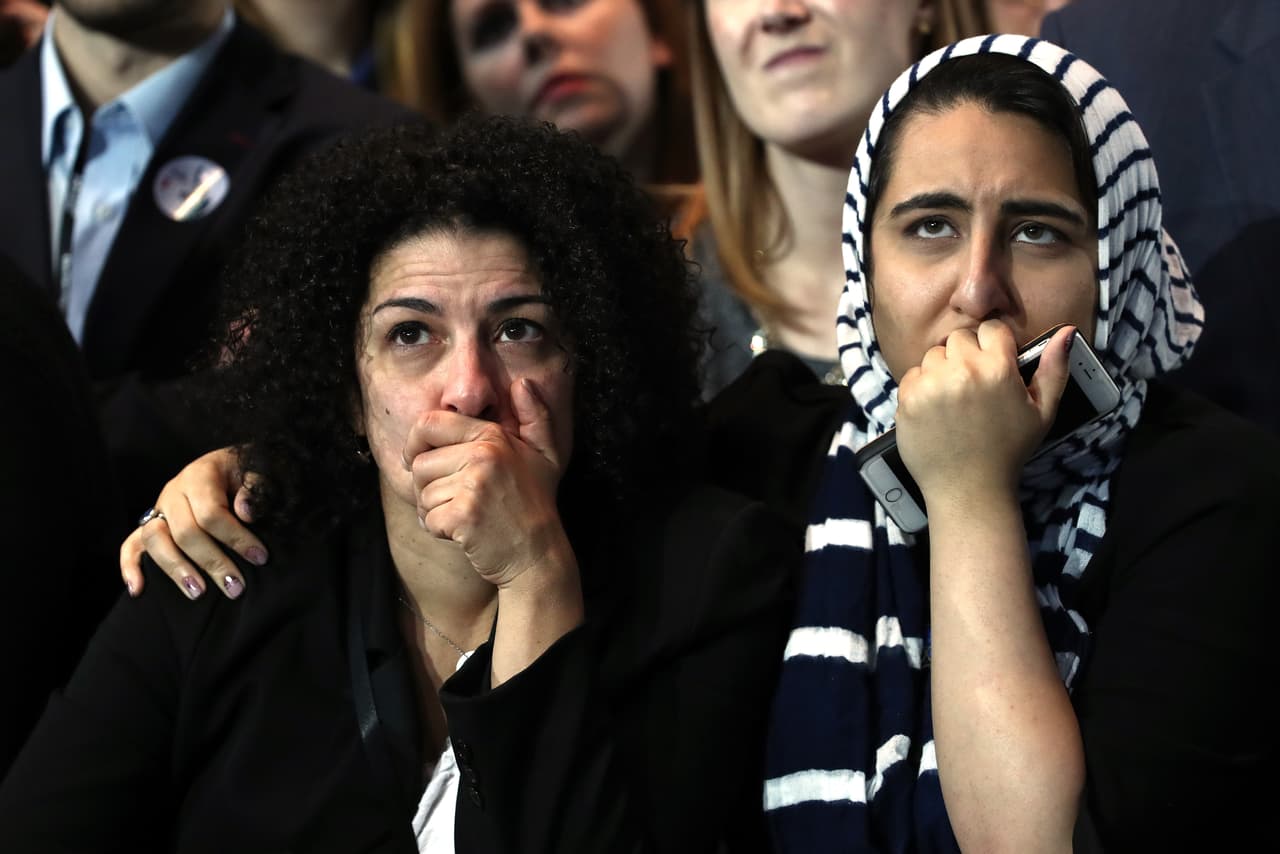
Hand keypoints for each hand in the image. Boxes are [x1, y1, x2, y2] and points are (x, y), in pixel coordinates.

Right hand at [120, 447, 266, 599]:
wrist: (228, 465)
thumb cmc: (243, 473)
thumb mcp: (256, 471)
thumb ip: (255, 488)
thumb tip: (244, 513)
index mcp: (200, 475)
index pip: (211, 512)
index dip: (236, 537)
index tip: (259, 557)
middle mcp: (173, 492)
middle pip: (184, 532)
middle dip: (212, 562)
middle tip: (235, 587)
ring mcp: (158, 509)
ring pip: (155, 541)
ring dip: (176, 569)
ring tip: (198, 593)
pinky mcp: (150, 524)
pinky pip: (130, 544)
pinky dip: (130, 567)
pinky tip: (138, 590)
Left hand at [403, 378, 574, 588]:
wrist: (538, 554)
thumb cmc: (536, 503)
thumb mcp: (546, 454)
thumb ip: (536, 416)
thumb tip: (523, 384)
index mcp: (493, 436)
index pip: (429, 423)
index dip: (416, 443)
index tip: (421, 461)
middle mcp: (484, 454)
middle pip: (420, 463)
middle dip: (427, 485)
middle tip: (453, 498)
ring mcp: (474, 485)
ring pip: (422, 494)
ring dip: (433, 510)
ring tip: (463, 516)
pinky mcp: (464, 515)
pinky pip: (428, 519)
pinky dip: (439, 531)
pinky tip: (462, 533)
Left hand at [894, 321, 1072, 504]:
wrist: (968, 488)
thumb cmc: (1008, 450)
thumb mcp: (1043, 412)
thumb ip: (1054, 369)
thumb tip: (1066, 332)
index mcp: (997, 369)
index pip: (991, 329)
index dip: (994, 345)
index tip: (994, 363)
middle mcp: (962, 370)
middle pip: (959, 339)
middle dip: (967, 355)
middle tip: (974, 384)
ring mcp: (931, 384)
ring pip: (933, 355)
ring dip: (943, 370)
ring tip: (955, 399)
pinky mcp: (908, 398)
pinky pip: (913, 375)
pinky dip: (922, 386)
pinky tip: (936, 409)